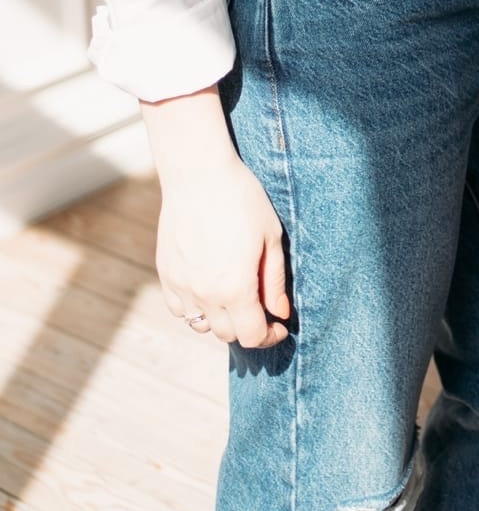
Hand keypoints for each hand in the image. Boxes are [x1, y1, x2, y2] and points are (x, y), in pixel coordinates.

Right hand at [155, 155, 290, 348]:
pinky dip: (195, 308)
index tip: (279, 325)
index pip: (251, 336)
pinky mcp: (166, 274)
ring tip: (235, 296)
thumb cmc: (242, 199)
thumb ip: (275, 281)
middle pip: (227, 334)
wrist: (199, 174)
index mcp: (236, 288)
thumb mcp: (271, 237)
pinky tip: (208, 287)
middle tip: (261, 308)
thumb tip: (280, 313)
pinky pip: (180, 309)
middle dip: (248, 327)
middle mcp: (205, 294)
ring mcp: (181, 286)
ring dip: (221, 319)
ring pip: (201, 324)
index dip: (269, 336)